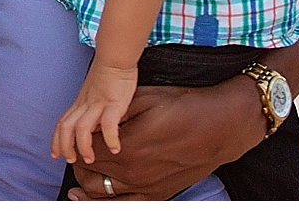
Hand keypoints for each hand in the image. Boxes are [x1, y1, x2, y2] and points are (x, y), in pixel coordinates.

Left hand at [53, 62, 136, 163]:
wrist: (115, 57)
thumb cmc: (108, 73)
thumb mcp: (94, 93)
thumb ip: (92, 108)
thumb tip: (95, 124)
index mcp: (80, 103)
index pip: (62, 123)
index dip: (56, 140)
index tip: (56, 154)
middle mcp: (84, 104)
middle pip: (66, 128)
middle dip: (65, 146)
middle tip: (70, 160)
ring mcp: (97, 104)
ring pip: (81, 128)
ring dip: (83, 147)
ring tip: (90, 159)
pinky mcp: (113, 103)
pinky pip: (108, 124)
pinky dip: (109, 138)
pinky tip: (115, 148)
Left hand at [67, 78, 263, 199]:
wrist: (220, 127)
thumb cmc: (185, 107)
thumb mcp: (145, 98)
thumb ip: (115, 111)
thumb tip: (92, 117)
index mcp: (128, 146)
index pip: (86, 150)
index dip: (77, 141)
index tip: (79, 133)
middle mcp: (133, 172)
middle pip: (88, 174)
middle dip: (78, 161)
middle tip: (78, 150)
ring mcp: (145, 188)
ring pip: (100, 194)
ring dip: (87, 184)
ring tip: (81, 175)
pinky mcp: (157, 196)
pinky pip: (122, 206)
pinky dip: (103, 203)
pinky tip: (89, 198)